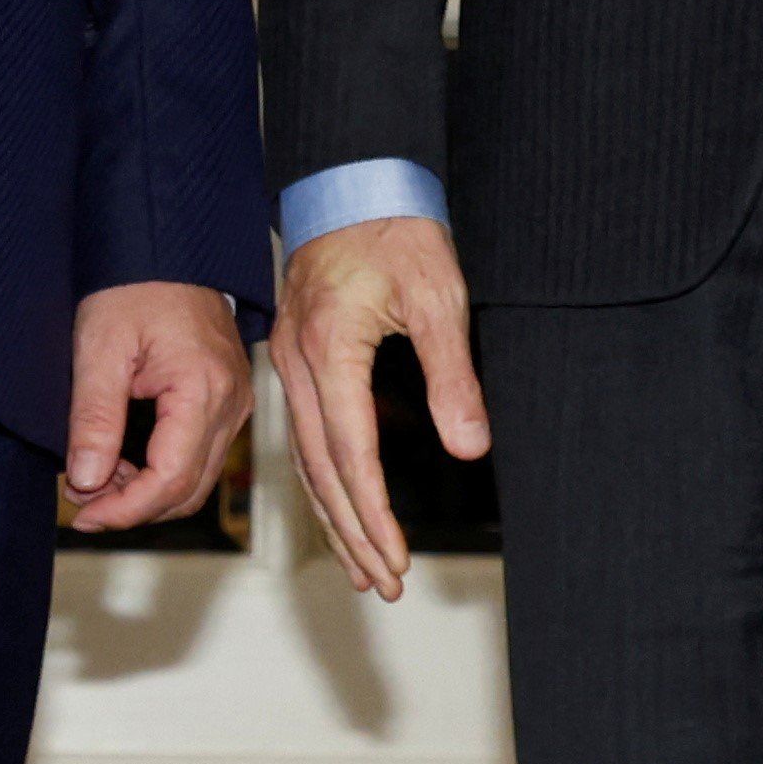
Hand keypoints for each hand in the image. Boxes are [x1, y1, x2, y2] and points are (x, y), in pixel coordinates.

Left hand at [63, 282, 251, 533]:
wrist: (163, 244)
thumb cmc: (132, 284)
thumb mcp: (99, 347)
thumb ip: (93, 418)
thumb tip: (85, 483)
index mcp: (204, 389)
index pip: (171, 479)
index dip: (125, 508)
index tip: (83, 513)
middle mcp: (230, 402)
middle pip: (187, 488)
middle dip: (133, 506)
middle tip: (80, 501)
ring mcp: (233, 401)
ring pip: (195, 477)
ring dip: (146, 491)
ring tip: (94, 480)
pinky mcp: (225, 398)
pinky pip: (198, 453)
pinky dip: (161, 469)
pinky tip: (120, 460)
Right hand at [269, 214, 484, 600]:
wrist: (354, 179)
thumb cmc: (399, 231)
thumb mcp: (440, 298)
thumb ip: (452, 375)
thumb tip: (471, 446)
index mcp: (330, 348)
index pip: (350, 451)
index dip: (373, 512)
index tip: (395, 557)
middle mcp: (299, 362)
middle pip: (321, 468)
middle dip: (353, 532)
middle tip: (383, 584)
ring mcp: (291, 360)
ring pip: (307, 457)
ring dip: (335, 516)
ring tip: (363, 568)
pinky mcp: (297, 357)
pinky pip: (305, 434)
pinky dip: (324, 479)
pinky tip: (341, 506)